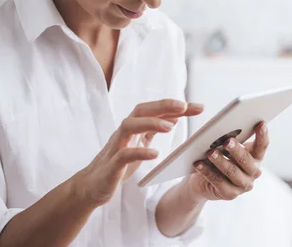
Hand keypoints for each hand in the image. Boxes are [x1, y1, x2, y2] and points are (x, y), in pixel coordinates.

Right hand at [74, 99, 203, 206]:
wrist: (93, 185)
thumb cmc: (118, 163)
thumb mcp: (139, 144)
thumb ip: (153, 130)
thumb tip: (173, 117)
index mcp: (134, 127)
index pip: (155, 110)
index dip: (176, 107)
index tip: (198, 107)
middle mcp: (124, 132)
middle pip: (141, 110)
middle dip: (163, 106)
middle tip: (184, 106)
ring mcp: (116, 146)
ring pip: (129, 125)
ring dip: (149, 123)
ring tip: (169, 127)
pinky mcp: (112, 164)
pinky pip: (124, 154)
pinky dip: (139, 152)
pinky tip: (154, 154)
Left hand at [187, 121, 268, 201]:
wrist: (203, 182)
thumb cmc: (219, 158)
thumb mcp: (227, 148)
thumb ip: (232, 139)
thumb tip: (226, 128)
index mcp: (255, 158)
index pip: (262, 146)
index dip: (262, 135)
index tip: (261, 123)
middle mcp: (253, 172)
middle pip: (247, 160)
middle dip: (237, 150)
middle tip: (228, 141)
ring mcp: (242, 185)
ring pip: (232, 172)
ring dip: (220, 161)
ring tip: (210, 153)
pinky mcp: (229, 194)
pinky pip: (218, 181)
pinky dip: (207, 171)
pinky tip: (199, 164)